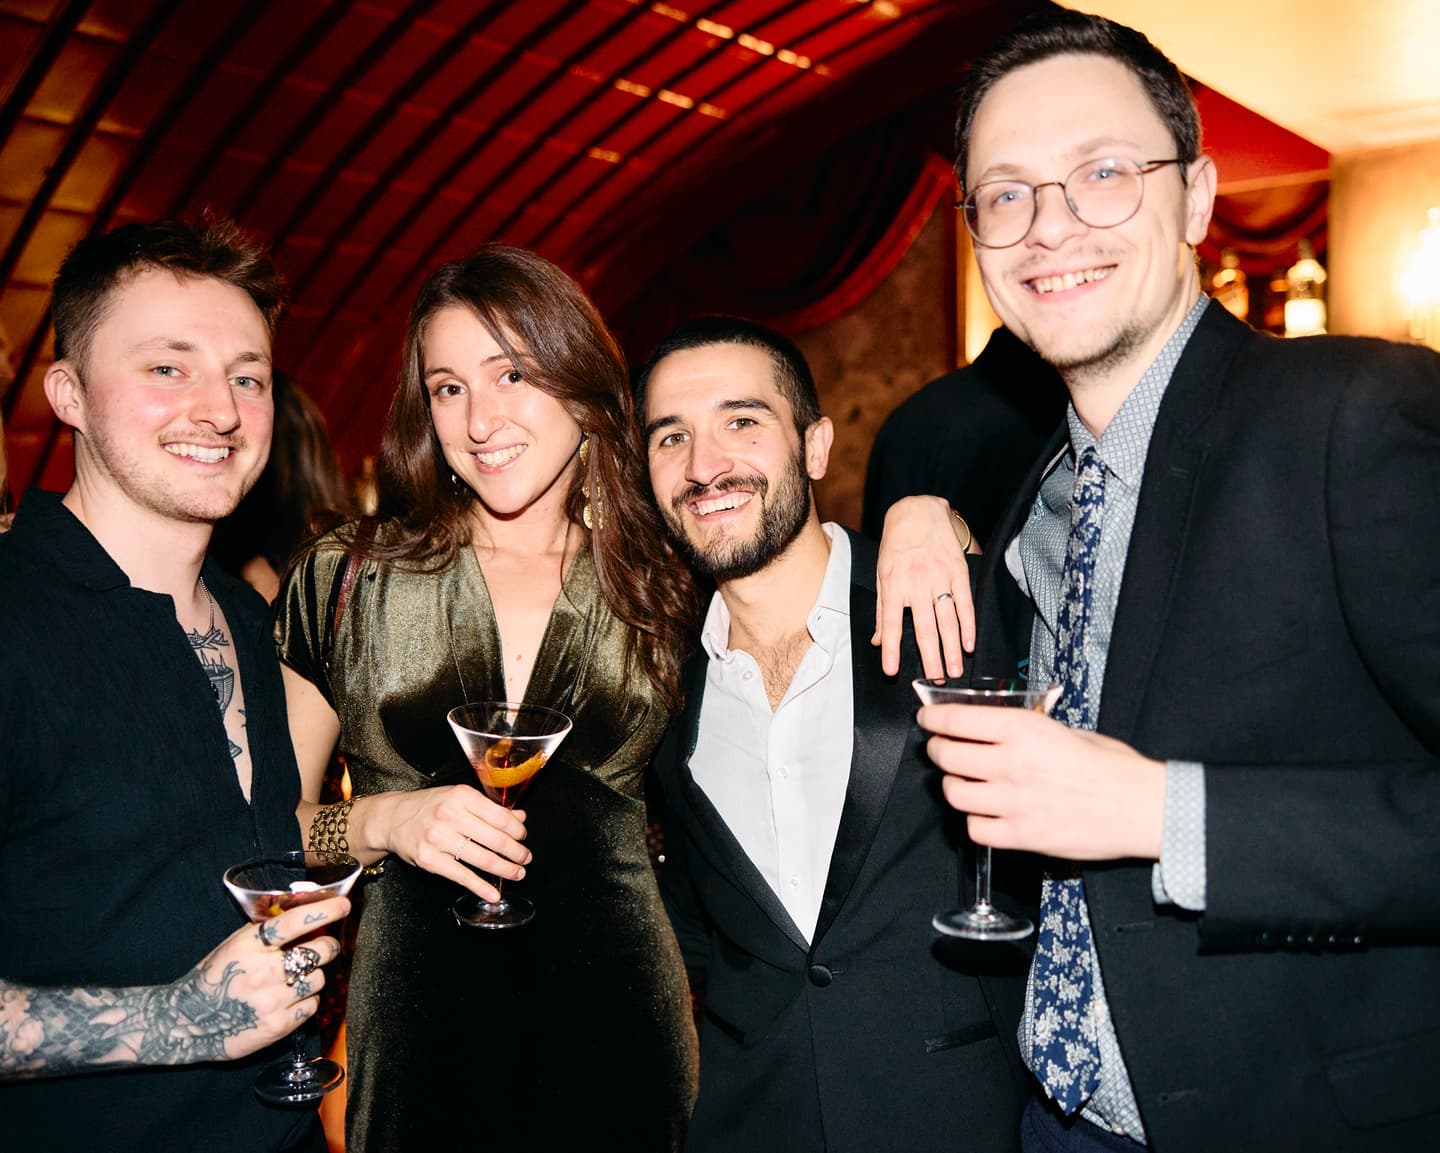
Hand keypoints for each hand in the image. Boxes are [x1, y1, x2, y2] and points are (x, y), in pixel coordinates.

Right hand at [196, 896, 348, 1061]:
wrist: (186, 1023)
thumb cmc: (215, 978)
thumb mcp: (235, 945)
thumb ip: (267, 932)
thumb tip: (306, 915)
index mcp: (250, 945)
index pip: (294, 922)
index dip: (324, 911)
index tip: (344, 906)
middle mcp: (263, 972)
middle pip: (320, 950)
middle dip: (328, 945)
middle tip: (324, 946)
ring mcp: (272, 1001)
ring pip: (319, 978)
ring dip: (314, 976)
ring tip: (294, 978)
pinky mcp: (278, 1026)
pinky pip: (312, 1005)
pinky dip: (307, 1000)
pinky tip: (290, 999)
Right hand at [369, 785, 530, 902]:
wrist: (392, 819)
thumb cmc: (430, 806)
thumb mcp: (459, 798)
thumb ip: (489, 808)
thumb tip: (519, 818)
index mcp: (462, 796)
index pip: (500, 816)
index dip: (517, 830)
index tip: (523, 837)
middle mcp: (451, 816)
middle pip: (495, 839)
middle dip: (516, 852)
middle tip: (525, 859)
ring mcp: (439, 839)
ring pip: (483, 859)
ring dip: (506, 870)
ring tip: (517, 873)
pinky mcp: (430, 860)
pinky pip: (462, 876)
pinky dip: (481, 887)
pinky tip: (494, 894)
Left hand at [873, 495, 974, 677]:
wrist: (918, 512)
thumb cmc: (896, 547)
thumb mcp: (882, 575)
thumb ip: (882, 610)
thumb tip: (877, 642)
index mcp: (893, 583)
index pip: (891, 622)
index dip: (891, 648)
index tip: (892, 671)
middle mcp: (916, 581)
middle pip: (924, 627)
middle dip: (930, 657)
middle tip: (935, 680)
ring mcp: (939, 576)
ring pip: (947, 620)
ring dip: (951, 648)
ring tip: (954, 670)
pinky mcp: (958, 571)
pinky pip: (964, 603)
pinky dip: (968, 626)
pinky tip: (968, 644)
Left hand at [917, 702, 1164, 860]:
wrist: (1140, 808)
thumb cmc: (1111, 766)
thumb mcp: (1067, 730)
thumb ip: (1027, 730)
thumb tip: (995, 729)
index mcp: (1023, 730)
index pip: (957, 721)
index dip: (933, 719)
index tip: (926, 719)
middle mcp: (1011, 764)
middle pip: (947, 757)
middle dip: (937, 751)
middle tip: (940, 749)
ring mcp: (1013, 802)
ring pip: (955, 794)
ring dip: (952, 785)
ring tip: (961, 781)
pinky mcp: (1021, 836)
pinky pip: (976, 828)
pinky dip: (974, 820)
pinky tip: (984, 812)